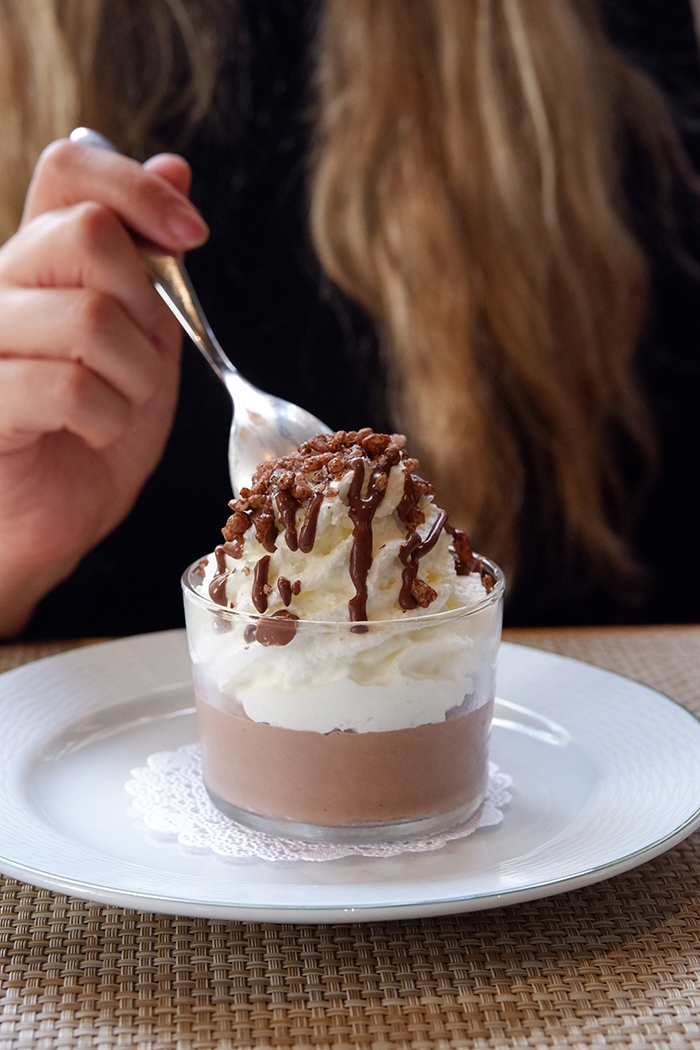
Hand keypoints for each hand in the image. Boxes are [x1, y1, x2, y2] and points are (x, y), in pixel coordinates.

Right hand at [0, 138, 208, 634]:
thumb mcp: (143, 337)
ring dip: (134, 378)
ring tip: (117, 406)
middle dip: (147, 309)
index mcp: (36, 258)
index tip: (191, 234)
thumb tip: (174, 167)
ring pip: (89, 317)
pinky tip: (92, 432)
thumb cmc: (95, 429)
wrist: (53, 516)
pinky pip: (69, 387)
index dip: (138, 187)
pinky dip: (108, 419)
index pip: (69, 169)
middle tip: (139, 361)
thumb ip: (152, 261)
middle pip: (86, 235)